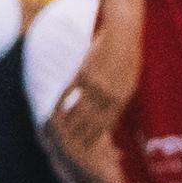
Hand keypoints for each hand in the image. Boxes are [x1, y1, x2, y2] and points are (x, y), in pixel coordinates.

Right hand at [48, 41, 134, 182]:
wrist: (122, 32)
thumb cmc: (126, 55)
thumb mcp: (129, 79)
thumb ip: (118, 97)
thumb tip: (112, 113)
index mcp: (123, 97)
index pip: (107, 124)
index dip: (95, 138)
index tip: (86, 149)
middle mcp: (110, 94)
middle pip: (92, 123)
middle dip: (79, 138)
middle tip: (67, 149)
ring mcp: (96, 84)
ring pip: (78, 111)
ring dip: (66, 125)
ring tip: (56, 135)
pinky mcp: (83, 73)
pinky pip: (69, 94)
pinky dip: (60, 105)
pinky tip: (52, 113)